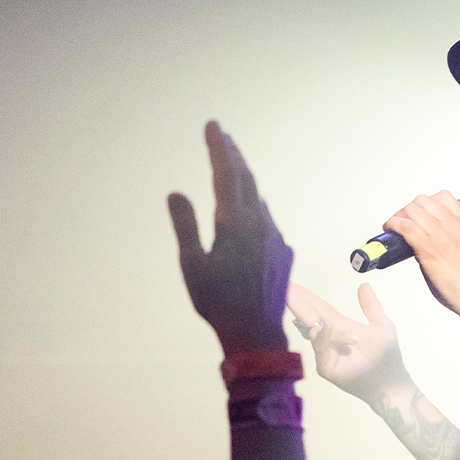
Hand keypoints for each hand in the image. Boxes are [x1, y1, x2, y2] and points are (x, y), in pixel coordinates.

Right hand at [168, 120, 292, 353]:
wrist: (256, 333)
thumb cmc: (217, 302)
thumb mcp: (192, 266)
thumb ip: (185, 226)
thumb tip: (175, 193)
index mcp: (234, 224)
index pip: (226, 174)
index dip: (218, 147)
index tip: (213, 125)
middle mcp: (260, 224)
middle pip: (246, 179)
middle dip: (233, 155)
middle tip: (222, 135)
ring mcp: (275, 237)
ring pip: (259, 200)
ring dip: (244, 181)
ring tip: (232, 169)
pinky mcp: (284, 252)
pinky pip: (268, 221)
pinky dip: (254, 208)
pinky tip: (248, 213)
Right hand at [286, 281, 410, 406]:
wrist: (390, 381)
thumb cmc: (387, 356)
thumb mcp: (381, 324)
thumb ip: (370, 305)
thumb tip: (364, 284)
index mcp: (339, 326)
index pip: (318, 307)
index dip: (306, 296)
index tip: (291, 284)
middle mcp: (328, 338)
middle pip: (309, 316)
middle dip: (296, 301)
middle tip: (283, 286)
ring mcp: (325, 353)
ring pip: (312, 330)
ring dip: (303, 313)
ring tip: (292, 296)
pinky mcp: (326, 367)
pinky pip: (321, 349)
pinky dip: (322, 337)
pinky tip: (320, 326)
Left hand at [381, 191, 459, 321]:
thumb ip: (451, 237)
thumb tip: (430, 237)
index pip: (443, 196)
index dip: (425, 203)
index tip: (417, 213)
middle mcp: (452, 224)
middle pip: (422, 201)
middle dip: (407, 210)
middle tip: (401, 221)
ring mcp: (440, 234)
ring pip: (411, 210)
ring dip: (398, 217)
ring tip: (393, 227)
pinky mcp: (428, 247)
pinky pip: (405, 226)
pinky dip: (393, 226)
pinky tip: (390, 231)